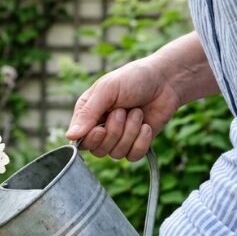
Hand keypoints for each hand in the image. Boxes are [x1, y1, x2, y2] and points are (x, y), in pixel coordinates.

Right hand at [66, 57, 181, 160]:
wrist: (166, 81)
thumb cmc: (134, 79)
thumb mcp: (106, 90)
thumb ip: (87, 113)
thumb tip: (70, 136)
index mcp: (88, 115)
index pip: (81, 141)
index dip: (91, 139)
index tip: (101, 128)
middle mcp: (101, 129)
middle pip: (98, 150)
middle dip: (114, 132)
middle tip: (123, 111)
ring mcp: (119, 138)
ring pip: (117, 154)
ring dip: (130, 132)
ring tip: (137, 112)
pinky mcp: (137, 144)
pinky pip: (133, 156)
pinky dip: (141, 141)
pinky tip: (146, 125)